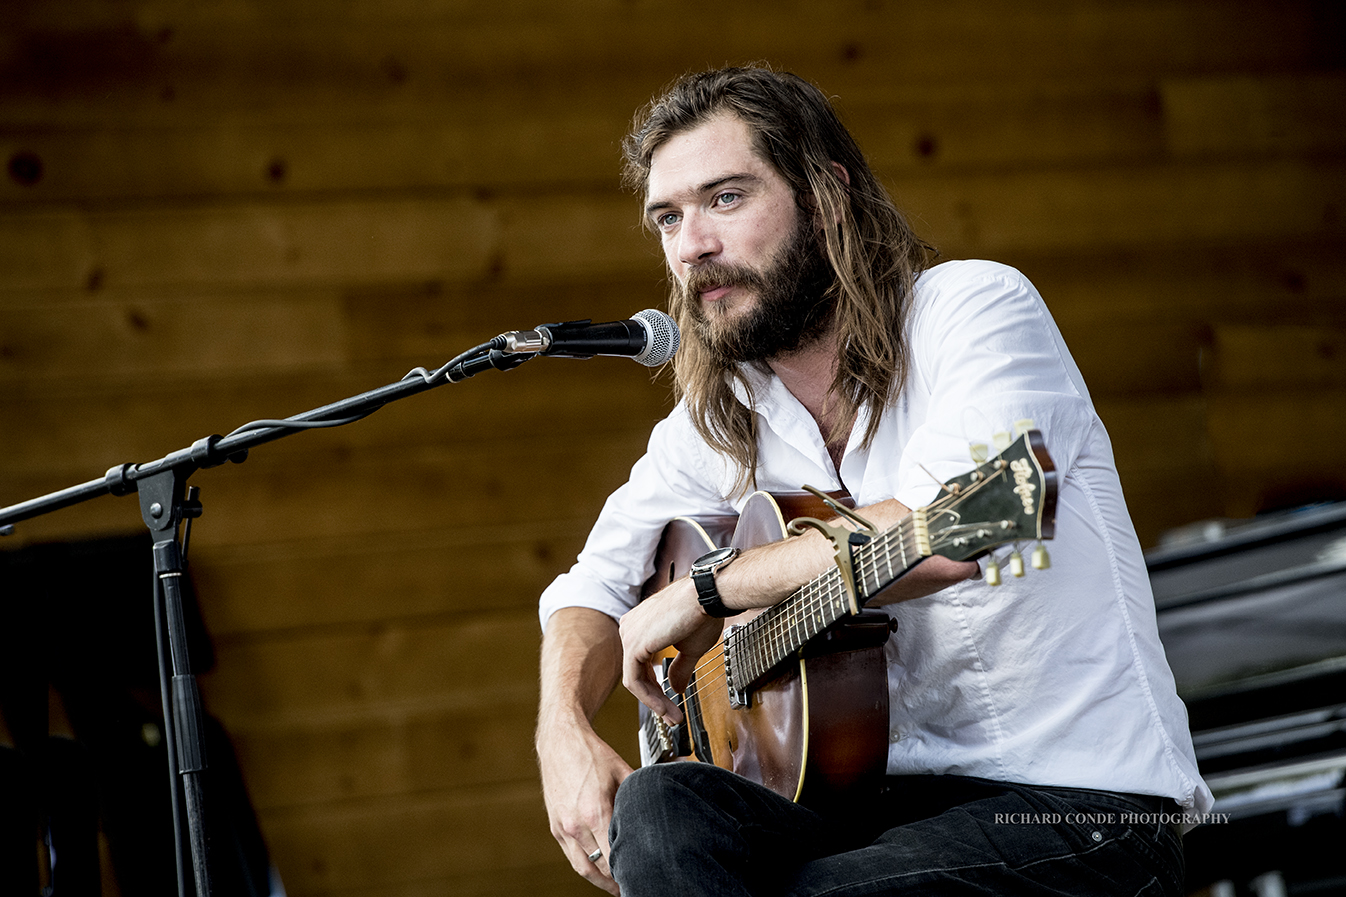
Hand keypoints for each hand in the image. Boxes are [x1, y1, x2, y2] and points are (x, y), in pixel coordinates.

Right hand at [538, 716, 631, 894]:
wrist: (560, 740)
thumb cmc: (591, 753)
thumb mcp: (622, 771)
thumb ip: (639, 793)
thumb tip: (662, 804)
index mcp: (595, 812)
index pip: (614, 857)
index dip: (629, 872)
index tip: (643, 876)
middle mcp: (576, 824)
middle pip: (599, 869)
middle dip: (617, 882)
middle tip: (635, 885)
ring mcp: (563, 828)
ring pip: (583, 868)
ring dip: (601, 881)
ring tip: (618, 884)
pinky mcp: (555, 827)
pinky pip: (571, 857)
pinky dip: (586, 866)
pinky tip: (600, 867)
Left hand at [619, 578, 723, 724]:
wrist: (708, 597)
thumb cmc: (702, 613)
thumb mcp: (689, 648)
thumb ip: (679, 668)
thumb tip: (676, 688)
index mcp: (640, 624)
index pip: (642, 664)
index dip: (657, 687)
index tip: (672, 704)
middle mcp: (630, 627)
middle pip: (637, 673)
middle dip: (656, 698)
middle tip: (673, 716)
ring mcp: (629, 635)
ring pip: (635, 681)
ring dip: (655, 702)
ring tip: (673, 716)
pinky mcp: (633, 646)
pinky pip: (635, 681)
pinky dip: (650, 698)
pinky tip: (665, 707)